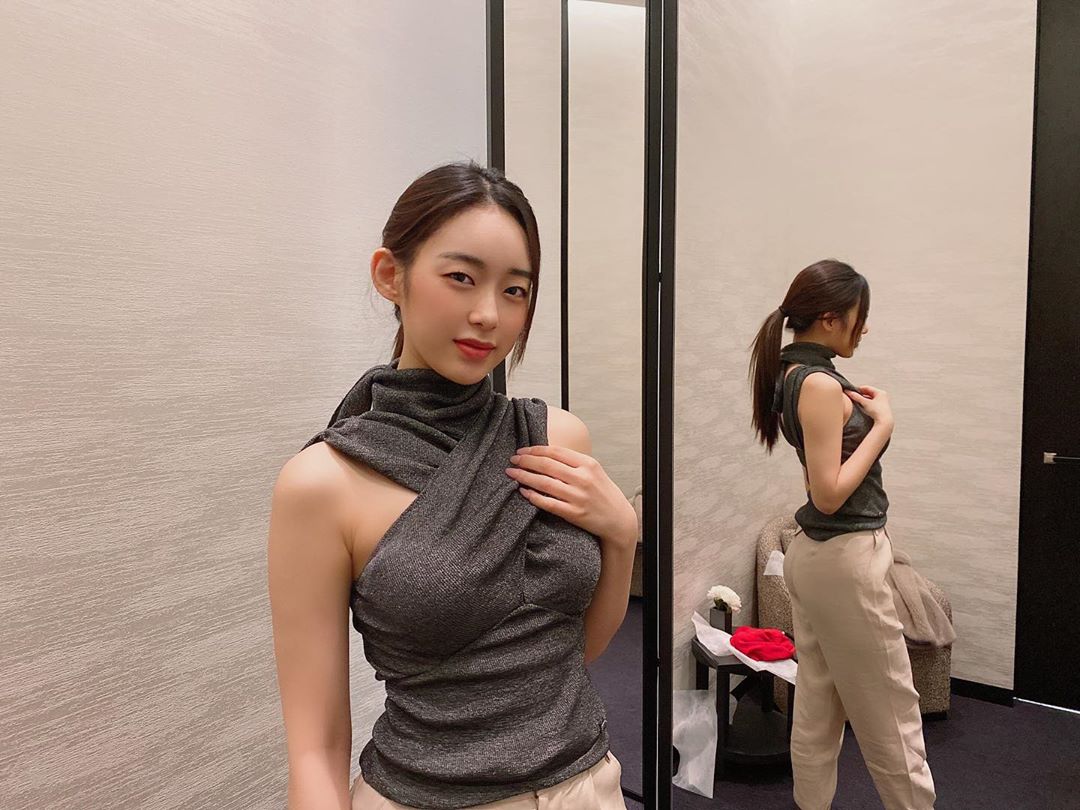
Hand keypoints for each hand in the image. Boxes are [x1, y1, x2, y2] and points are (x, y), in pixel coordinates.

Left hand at [506, 445, 638, 549]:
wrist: (618, 519)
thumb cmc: (604, 493)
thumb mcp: (594, 471)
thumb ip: (573, 462)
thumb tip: (545, 454)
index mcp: (588, 464)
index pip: (556, 452)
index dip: (535, 450)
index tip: (522, 451)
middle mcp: (583, 478)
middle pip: (547, 465)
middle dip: (526, 461)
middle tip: (513, 461)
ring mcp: (578, 496)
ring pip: (544, 483)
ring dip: (525, 477)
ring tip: (512, 474)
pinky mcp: (574, 513)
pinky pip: (548, 503)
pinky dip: (533, 496)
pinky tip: (524, 492)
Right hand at [846, 385, 893, 430]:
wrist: (884, 422)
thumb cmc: (878, 411)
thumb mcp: (865, 402)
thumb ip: (856, 397)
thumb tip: (849, 392)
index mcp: (880, 392)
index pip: (867, 387)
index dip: (858, 389)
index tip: (852, 392)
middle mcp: (882, 396)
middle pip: (868, 393)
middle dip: (860, 395)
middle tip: (853, 397)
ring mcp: (882, 403)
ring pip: (870, 399)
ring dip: (863, 400)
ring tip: (857, 402)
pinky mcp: (880, 409)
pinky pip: (871, 404)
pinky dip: (866, 404)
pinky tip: (862, 407)